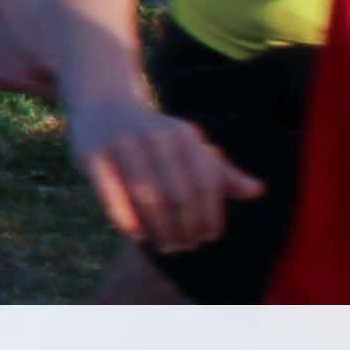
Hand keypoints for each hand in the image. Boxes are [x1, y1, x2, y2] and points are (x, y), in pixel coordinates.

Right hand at [67, 93, 261, 254]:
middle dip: (184, 228)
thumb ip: (219, 171)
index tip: (208, 237)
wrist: (102, 103)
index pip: (205, 184)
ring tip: (164, 246)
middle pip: (178, 196)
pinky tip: (138, 235)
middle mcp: (155, 136)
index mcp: (183, 134)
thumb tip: (257, 191)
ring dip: (160, 230)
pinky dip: (128, 222)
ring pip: (148, 198)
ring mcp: (122, 143)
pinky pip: (113, 197)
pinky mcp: (92, 155)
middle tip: (184, 246)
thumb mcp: (188, 147)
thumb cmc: (153, 136)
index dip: (210, 216)